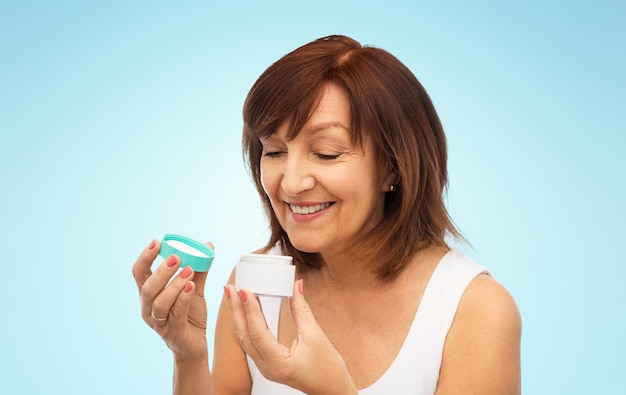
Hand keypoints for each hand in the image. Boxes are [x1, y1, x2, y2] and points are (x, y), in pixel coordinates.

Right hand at [132, 239, 210, 361]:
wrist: (195, 346)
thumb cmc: (190, 316)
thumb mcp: (194, 289)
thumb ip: (198, 269)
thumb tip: (207, 245)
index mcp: (149, 295)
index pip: (139, 273)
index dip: (145, 257)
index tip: (156, 242)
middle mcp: (148, 308)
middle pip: (147, 287)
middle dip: (161, 271)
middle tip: (176, 257)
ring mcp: (159, 322)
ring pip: (160, 302)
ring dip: (174, 284)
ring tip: (189, 271)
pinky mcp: (173, 332)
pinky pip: (176, 313)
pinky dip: (183, 298)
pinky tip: (191, 286)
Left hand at [224, 280, 357, 394]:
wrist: (333, 390)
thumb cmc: (329, 370)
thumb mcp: (316, 336)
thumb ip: (302, 310)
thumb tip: (296, 286)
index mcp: (278, 363)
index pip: (257, 332)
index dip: (250, 309)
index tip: (245, 289)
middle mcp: (267, 367)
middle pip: (244, 335)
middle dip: (236, 310)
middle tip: (230, 288)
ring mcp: (266, 367)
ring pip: (246, 339)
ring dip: (240, 316)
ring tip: (235, 296)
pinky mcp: (269, 364)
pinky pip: (252, 343)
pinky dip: (248, 325)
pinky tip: (247, 311)